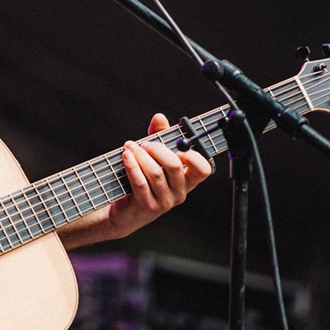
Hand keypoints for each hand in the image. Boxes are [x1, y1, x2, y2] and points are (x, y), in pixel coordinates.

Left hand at [104, 112, 212, 238]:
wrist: (125, 211)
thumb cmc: (142, 180)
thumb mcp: (153, 157)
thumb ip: (159, 136)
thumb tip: (160, 117)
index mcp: (187, 181)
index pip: (203, 169)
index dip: (194, 156)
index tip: (178, 145)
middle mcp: (179, 193)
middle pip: (175, 166)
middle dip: (157, 149)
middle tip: (144, 143)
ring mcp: (164, 202)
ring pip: (155, 173)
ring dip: (140, 155)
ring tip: (130, 147)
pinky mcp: (147, 206)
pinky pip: (140, 182)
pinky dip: (132, 166)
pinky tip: (125, 156)